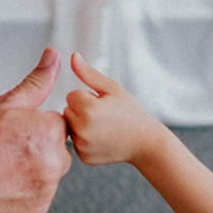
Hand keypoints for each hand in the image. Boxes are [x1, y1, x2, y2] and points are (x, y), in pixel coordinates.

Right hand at [0, 47, 70, 212]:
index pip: (56, 127)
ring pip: (47, 179)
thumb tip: (53, 56)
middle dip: (38, 153)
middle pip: (57, 154)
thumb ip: (36, 82)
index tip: (11, 136)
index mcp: (51, 132)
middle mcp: (54, 163)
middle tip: (4, 154)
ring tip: (1, 172)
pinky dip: (23, 198)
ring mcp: (46, 192)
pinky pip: (37, 202)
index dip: (33, 129)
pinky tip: (1, 189)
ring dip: (32, 176)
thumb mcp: (5, 104)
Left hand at [64, 52, 169, 166]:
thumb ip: (88, 73)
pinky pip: (75, 141)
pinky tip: (102, 139)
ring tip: (103, 127)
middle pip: (67, 110)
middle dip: (82, 110)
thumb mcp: (112, 88)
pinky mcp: (84, 157)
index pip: (71, 95)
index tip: (103, 104)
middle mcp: (82, 130)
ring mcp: (82, 146)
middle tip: (104, 116)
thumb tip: (73, 55)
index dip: (88, 97)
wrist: (145, 143)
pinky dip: (85, 140)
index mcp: (88, 109)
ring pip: (70, 126)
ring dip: (81, 124)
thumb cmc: (130, 111)